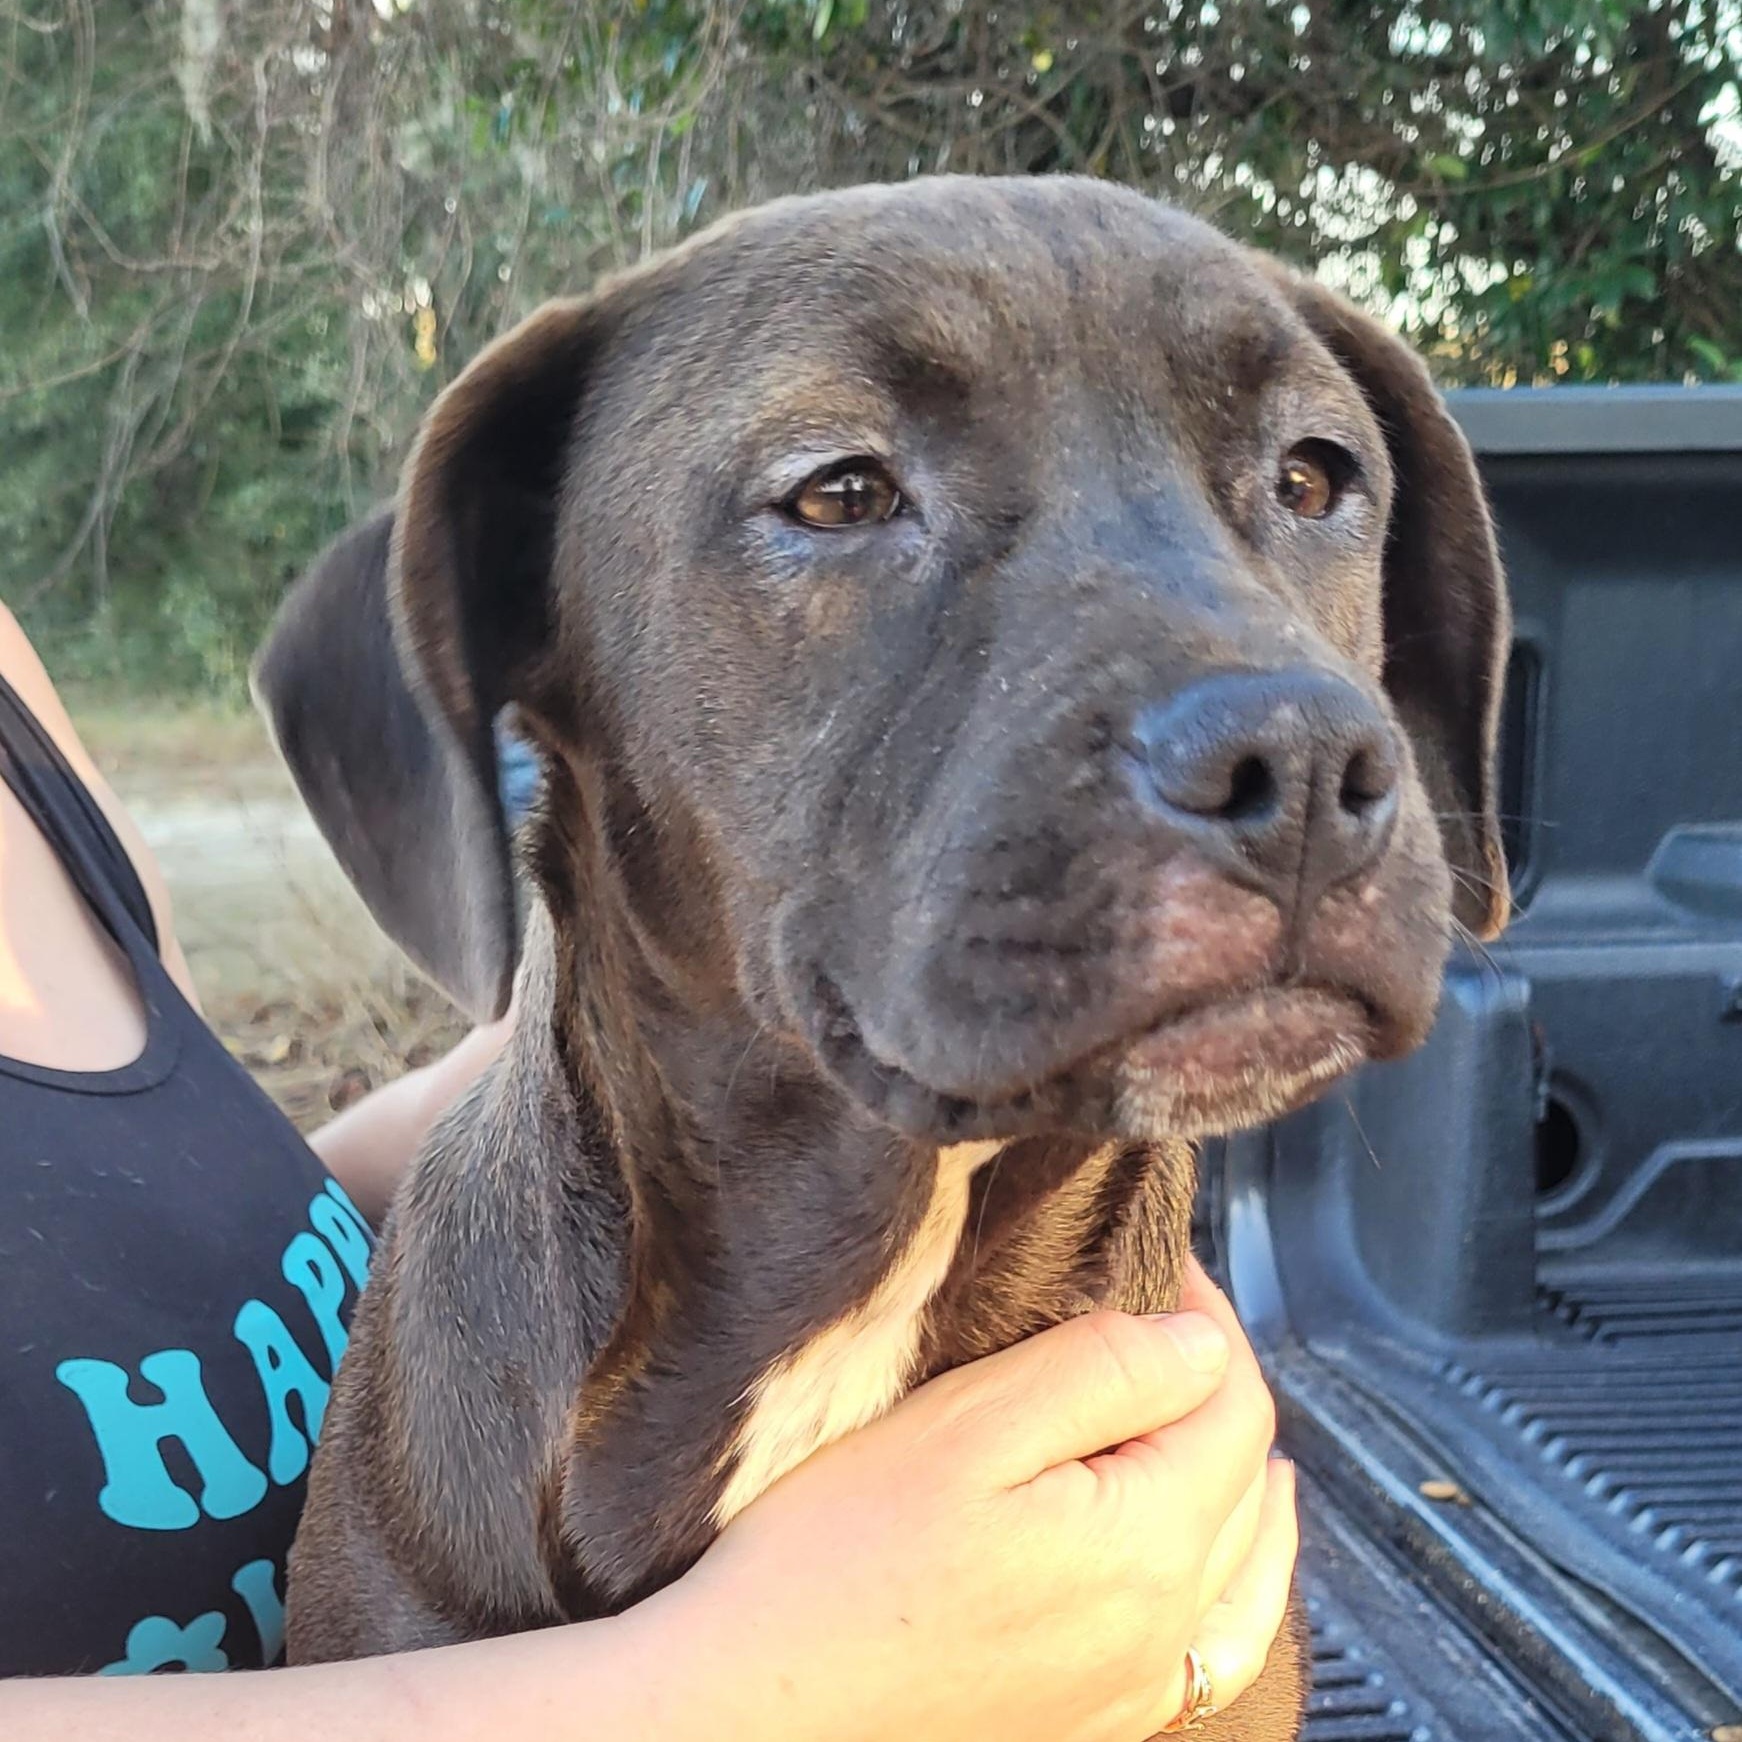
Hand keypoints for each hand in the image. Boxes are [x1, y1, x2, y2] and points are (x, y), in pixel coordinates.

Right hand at [634, 1264, 1297, 1741]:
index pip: (1232, 1405)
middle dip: (1215, 1382)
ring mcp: (1134, 1687)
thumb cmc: (837, 1563)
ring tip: (1224, 1420)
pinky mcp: (1097, 1721)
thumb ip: (1099, 1373)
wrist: (759, 1710)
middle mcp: (1163, 1628)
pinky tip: (1222, 1565)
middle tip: (1163, 1313)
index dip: (1207, 1318)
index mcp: (1145, 1543)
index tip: (1164, 1263)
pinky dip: (1240, 1587)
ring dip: (1243, 1480)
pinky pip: (1219, 1651)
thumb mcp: (965, 1427)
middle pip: (1243, 1479)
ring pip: (1245, 1566)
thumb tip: (1201, 1342)